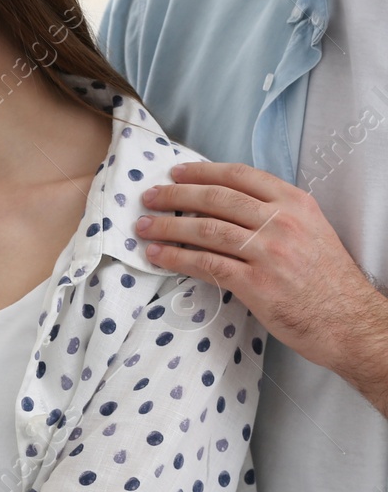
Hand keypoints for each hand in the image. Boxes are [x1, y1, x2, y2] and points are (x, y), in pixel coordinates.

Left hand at [134, 162, 387, 393]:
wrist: (346, 319)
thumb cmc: (325, 278)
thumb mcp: (310, 230)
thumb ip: (275, 214)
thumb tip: (227, 204)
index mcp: (295, 203)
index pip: (241, 176)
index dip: (203, 172)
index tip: (177, 173)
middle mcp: (282, 222)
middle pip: (216, 199)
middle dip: (176, 195)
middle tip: (149, 197)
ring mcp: (268, 253)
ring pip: (206, 229)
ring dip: (167, 226)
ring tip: (143, 226)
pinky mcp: (255, 283)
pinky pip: (205, 264)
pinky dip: (176, 258)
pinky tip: (157, 255)